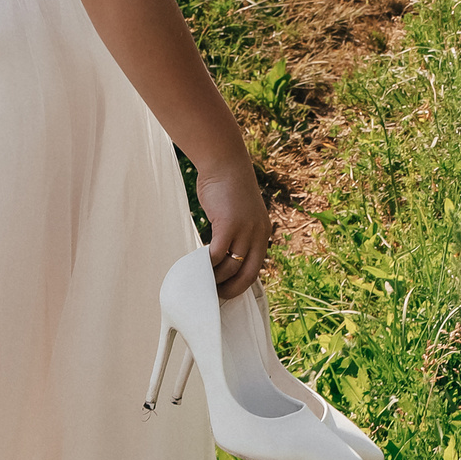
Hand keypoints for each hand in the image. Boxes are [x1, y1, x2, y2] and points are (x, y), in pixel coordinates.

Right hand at [198, 161, 270, 299]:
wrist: (225, 163)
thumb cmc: (228, 189)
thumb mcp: (241, 214)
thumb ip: (239, 235)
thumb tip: (225, 257)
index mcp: (263, 234)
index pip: (256, 269)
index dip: (240, 285)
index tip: (226, 292)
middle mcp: (259, 234)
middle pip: (247, 275)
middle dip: (231, 290)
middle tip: (214, 296)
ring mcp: (245, 230)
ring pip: (230, 267)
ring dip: (214, 278)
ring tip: (201, 280)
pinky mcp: (228, 224)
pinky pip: (216, 254)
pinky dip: (207, 264)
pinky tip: (197, 265)